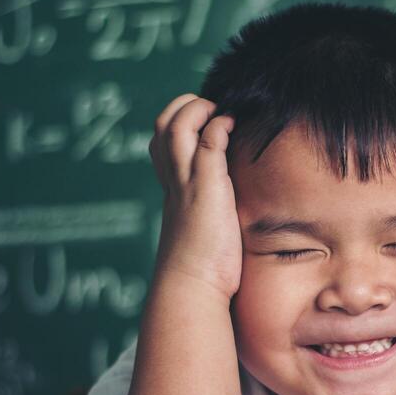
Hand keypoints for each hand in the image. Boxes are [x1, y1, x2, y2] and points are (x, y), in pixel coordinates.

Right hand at [148, 94, 240, 300]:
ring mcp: (187, 181)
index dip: (181, 124)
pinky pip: (208, 141)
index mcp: (173, 189)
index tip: (207, 124)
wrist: (192, 288)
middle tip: (212, 110)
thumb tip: (229, 207)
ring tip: (221, 112)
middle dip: (183, 106)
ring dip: (197, 109)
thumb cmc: (205, 268)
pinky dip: (218, 125)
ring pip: (176, 124)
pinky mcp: (205, 186)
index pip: (164, 142)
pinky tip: (233, 125)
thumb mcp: (206, 229)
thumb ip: (213, 208)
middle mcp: (174, 180)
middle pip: (162, 124)